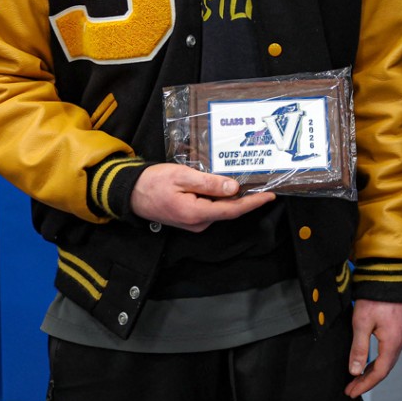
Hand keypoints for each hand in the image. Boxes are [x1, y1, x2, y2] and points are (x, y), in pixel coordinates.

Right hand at [129, 163, 274, 231]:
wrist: (131, 193)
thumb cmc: (154, 182)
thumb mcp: (182, 177)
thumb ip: (208, 184)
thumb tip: (233, 188)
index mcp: (196, 213)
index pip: (232, 210)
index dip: (253, 203)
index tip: (270, 195)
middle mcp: (198, 223)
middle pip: (229, 210)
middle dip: (248, 198)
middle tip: (264, 183)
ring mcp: (194, 223)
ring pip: (220, 209)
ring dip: (234, 198)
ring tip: (250, 181)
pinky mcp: (191, 218)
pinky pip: (211, 208)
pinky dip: (222, 198)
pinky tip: (227, 186)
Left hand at [344, 300, 401, 397]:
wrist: (386, 277)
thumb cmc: (375, 296)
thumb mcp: (361, 323)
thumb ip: (359, 348)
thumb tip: (355, 370)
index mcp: (392, 342)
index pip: (379, 372)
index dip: (365, 385)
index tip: (352, 391)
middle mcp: (400, 340)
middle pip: (384, 369)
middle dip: (367, 381)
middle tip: (352, 389)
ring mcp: (401, 334)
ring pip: (387, 361)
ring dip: (372, 372)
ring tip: (357, 379)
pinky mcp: (398, 329)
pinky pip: (389, 352)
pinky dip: (378, 361)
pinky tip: (369, 363)